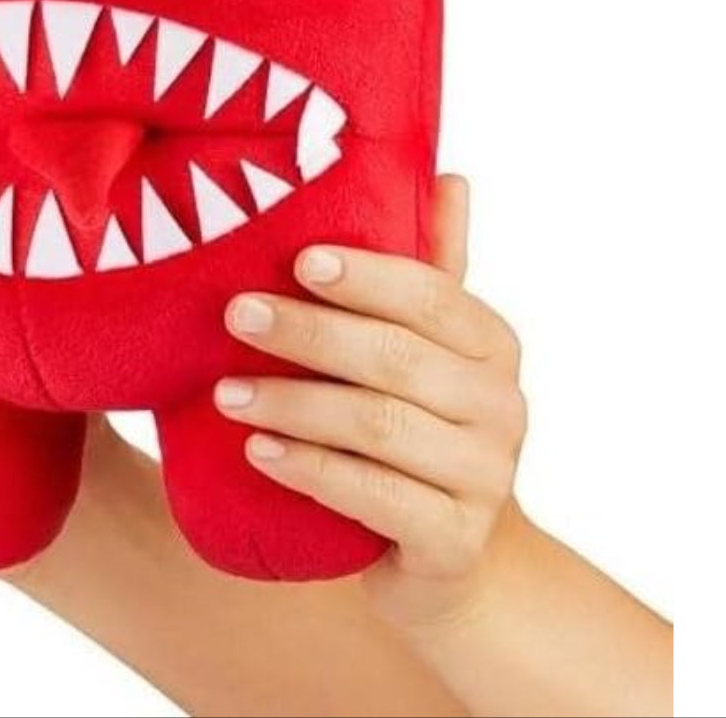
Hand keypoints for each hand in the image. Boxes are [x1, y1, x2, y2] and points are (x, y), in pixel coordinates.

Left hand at [215, 175, 528, 628]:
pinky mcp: (453, 541)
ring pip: (379, 427)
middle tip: (236, 315)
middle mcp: (501, 407)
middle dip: (310, 333)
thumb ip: (432, 270)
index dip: (368, 275)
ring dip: (294, 404)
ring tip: (224, 392)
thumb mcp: (430, 348)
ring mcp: (484, 478)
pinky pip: (374, 497)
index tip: (297, 259)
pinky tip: (258, 451)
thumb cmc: (422, 423)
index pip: (434, 295)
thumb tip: (451, 176)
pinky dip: (310, 470)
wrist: (451, 548)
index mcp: (492, 346)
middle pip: (398, 358)